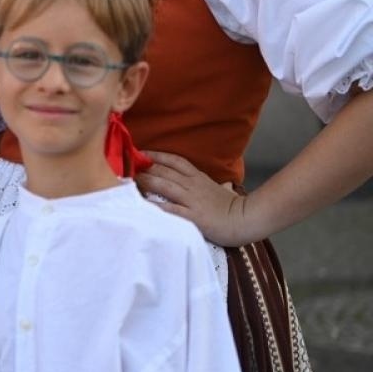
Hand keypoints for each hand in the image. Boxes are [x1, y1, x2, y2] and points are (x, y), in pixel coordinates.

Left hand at [138, 151, 257, 245]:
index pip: (175, 160)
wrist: (247, 219)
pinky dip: (155, 206)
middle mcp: (192, 185)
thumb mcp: (216, 188)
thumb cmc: (231, 206)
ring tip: (128, 179)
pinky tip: (141, 204)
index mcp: (198, 177)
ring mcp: (192, 200)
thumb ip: (201, 183)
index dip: (157, 155)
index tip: (141, 152)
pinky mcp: (193, 216)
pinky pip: (170, 209)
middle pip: (164, 171)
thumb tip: (193, 179)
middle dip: (143, 168)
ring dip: (145, 181)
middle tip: (125, 166)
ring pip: (164, 185)